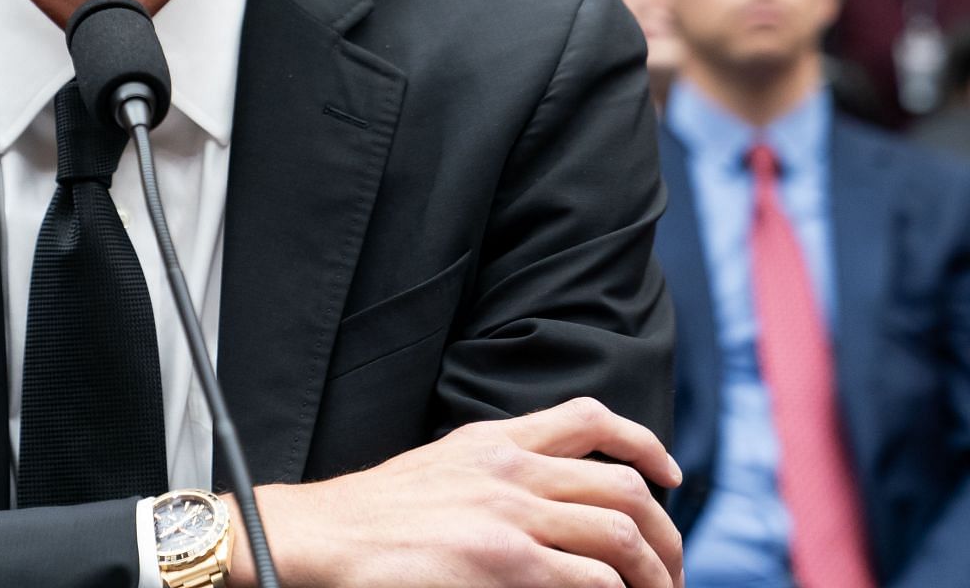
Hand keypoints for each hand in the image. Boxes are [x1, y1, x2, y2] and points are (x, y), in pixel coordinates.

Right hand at [234, 398, 683, 587]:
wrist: (321, 536)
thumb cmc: (373, 516)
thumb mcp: (441, 468)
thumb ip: (495, 473)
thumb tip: (549, 503)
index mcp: (492, 440)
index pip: (589, 419)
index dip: (645, 443)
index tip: (670, 475)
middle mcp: (509, 469)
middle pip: (622, 487)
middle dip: (664, 532)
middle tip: (670, 569)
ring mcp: (509, 515)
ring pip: (620, 534)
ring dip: (654, 573)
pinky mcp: (505, 562)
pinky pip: (592, 578)